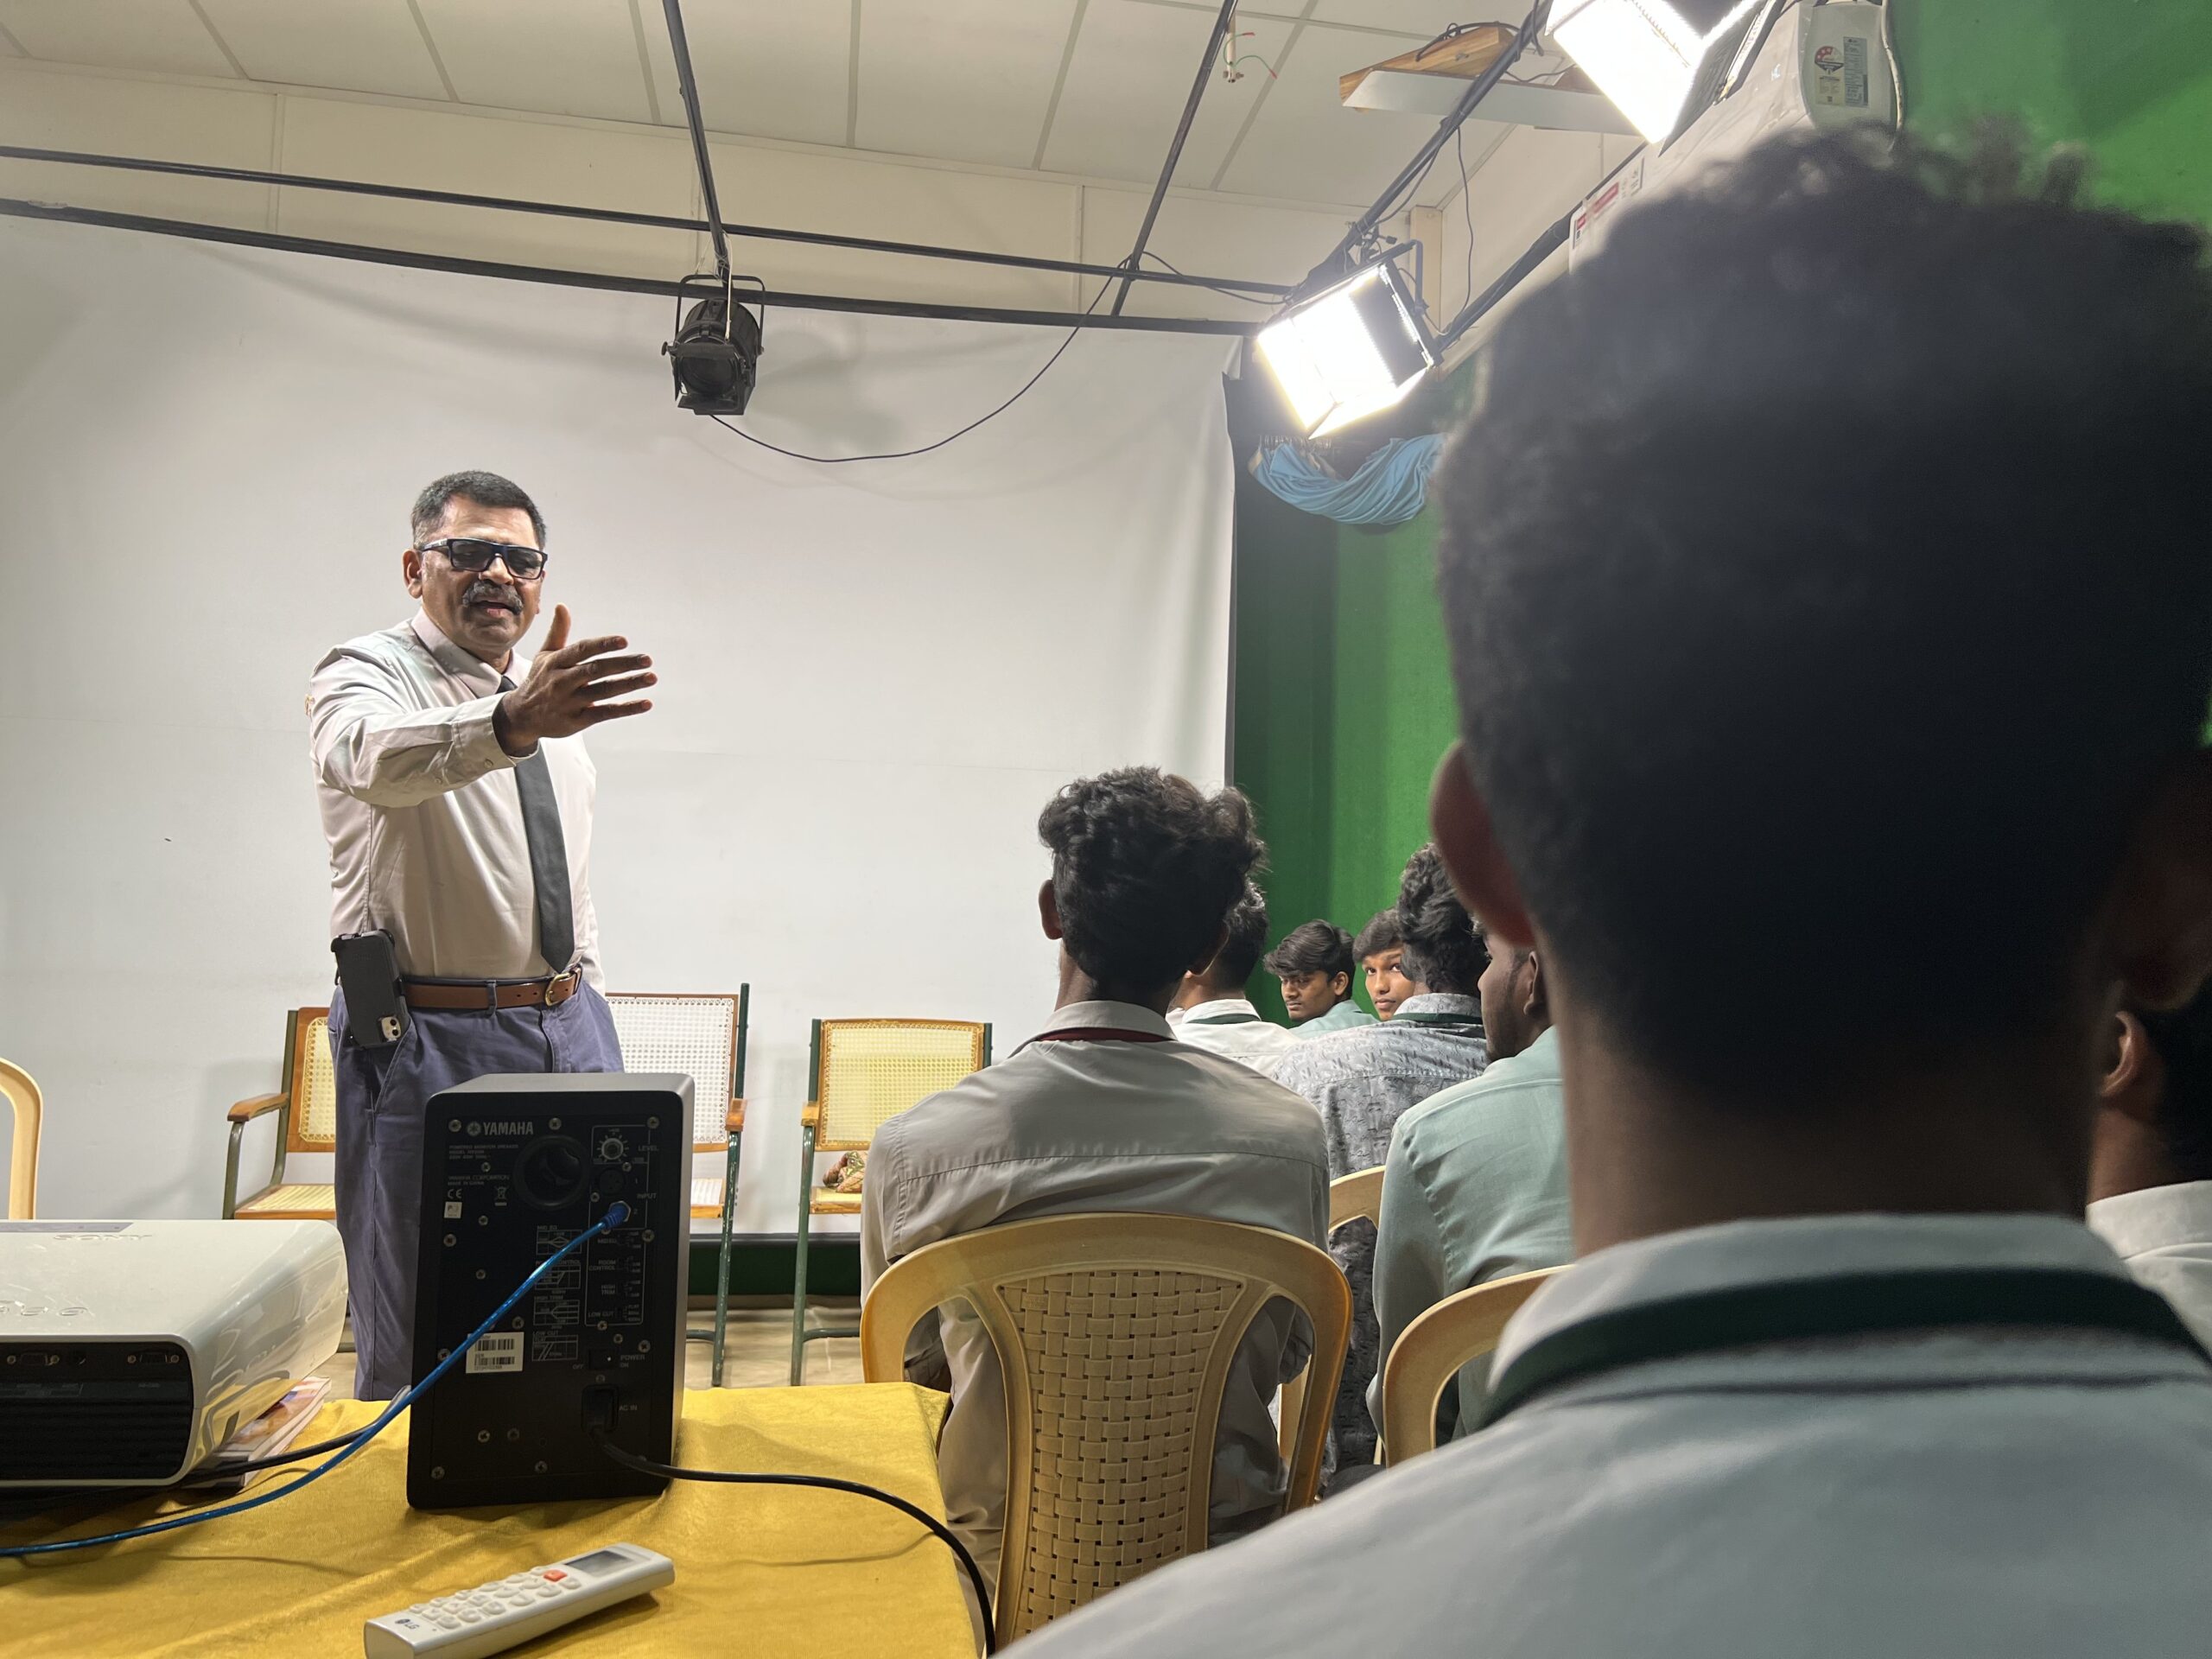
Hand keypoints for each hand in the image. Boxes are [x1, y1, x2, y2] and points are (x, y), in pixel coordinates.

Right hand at [493, 605, 655, 753]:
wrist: (521, 716)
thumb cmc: (539, 680)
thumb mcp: (544, 655)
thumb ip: (558, 632)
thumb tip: (562, 606)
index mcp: (556, 662)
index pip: (582, 650)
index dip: (603, 645)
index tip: (624, 641)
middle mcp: (563, 681)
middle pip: (596, 670)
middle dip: (623, 664)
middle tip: (647, 660)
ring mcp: (570, 702)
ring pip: (603, 691)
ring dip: (629, 684)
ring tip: (651, 677)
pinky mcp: (577, 721)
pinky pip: (605, 714)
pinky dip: (625, 709)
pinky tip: (645, 703)